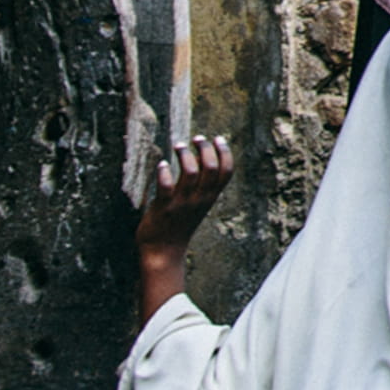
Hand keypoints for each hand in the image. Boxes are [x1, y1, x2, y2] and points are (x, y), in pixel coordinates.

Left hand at [136, 135, 233, 257]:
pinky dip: (164, 172)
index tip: (218, 138)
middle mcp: (199, 199)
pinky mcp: (164, 208)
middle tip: (197, 139)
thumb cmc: (179, 224)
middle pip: (210, 168)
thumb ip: (202, 184)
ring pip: (190, 172)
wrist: (163, 251)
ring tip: (179, 146)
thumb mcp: (199, 204)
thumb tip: (201, 156)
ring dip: (185, 155)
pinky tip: (162, 164)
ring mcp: (182, 203)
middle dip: (205, 148)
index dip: (225, 152)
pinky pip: (166, 186)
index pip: (227, 171)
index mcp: (210, 197)